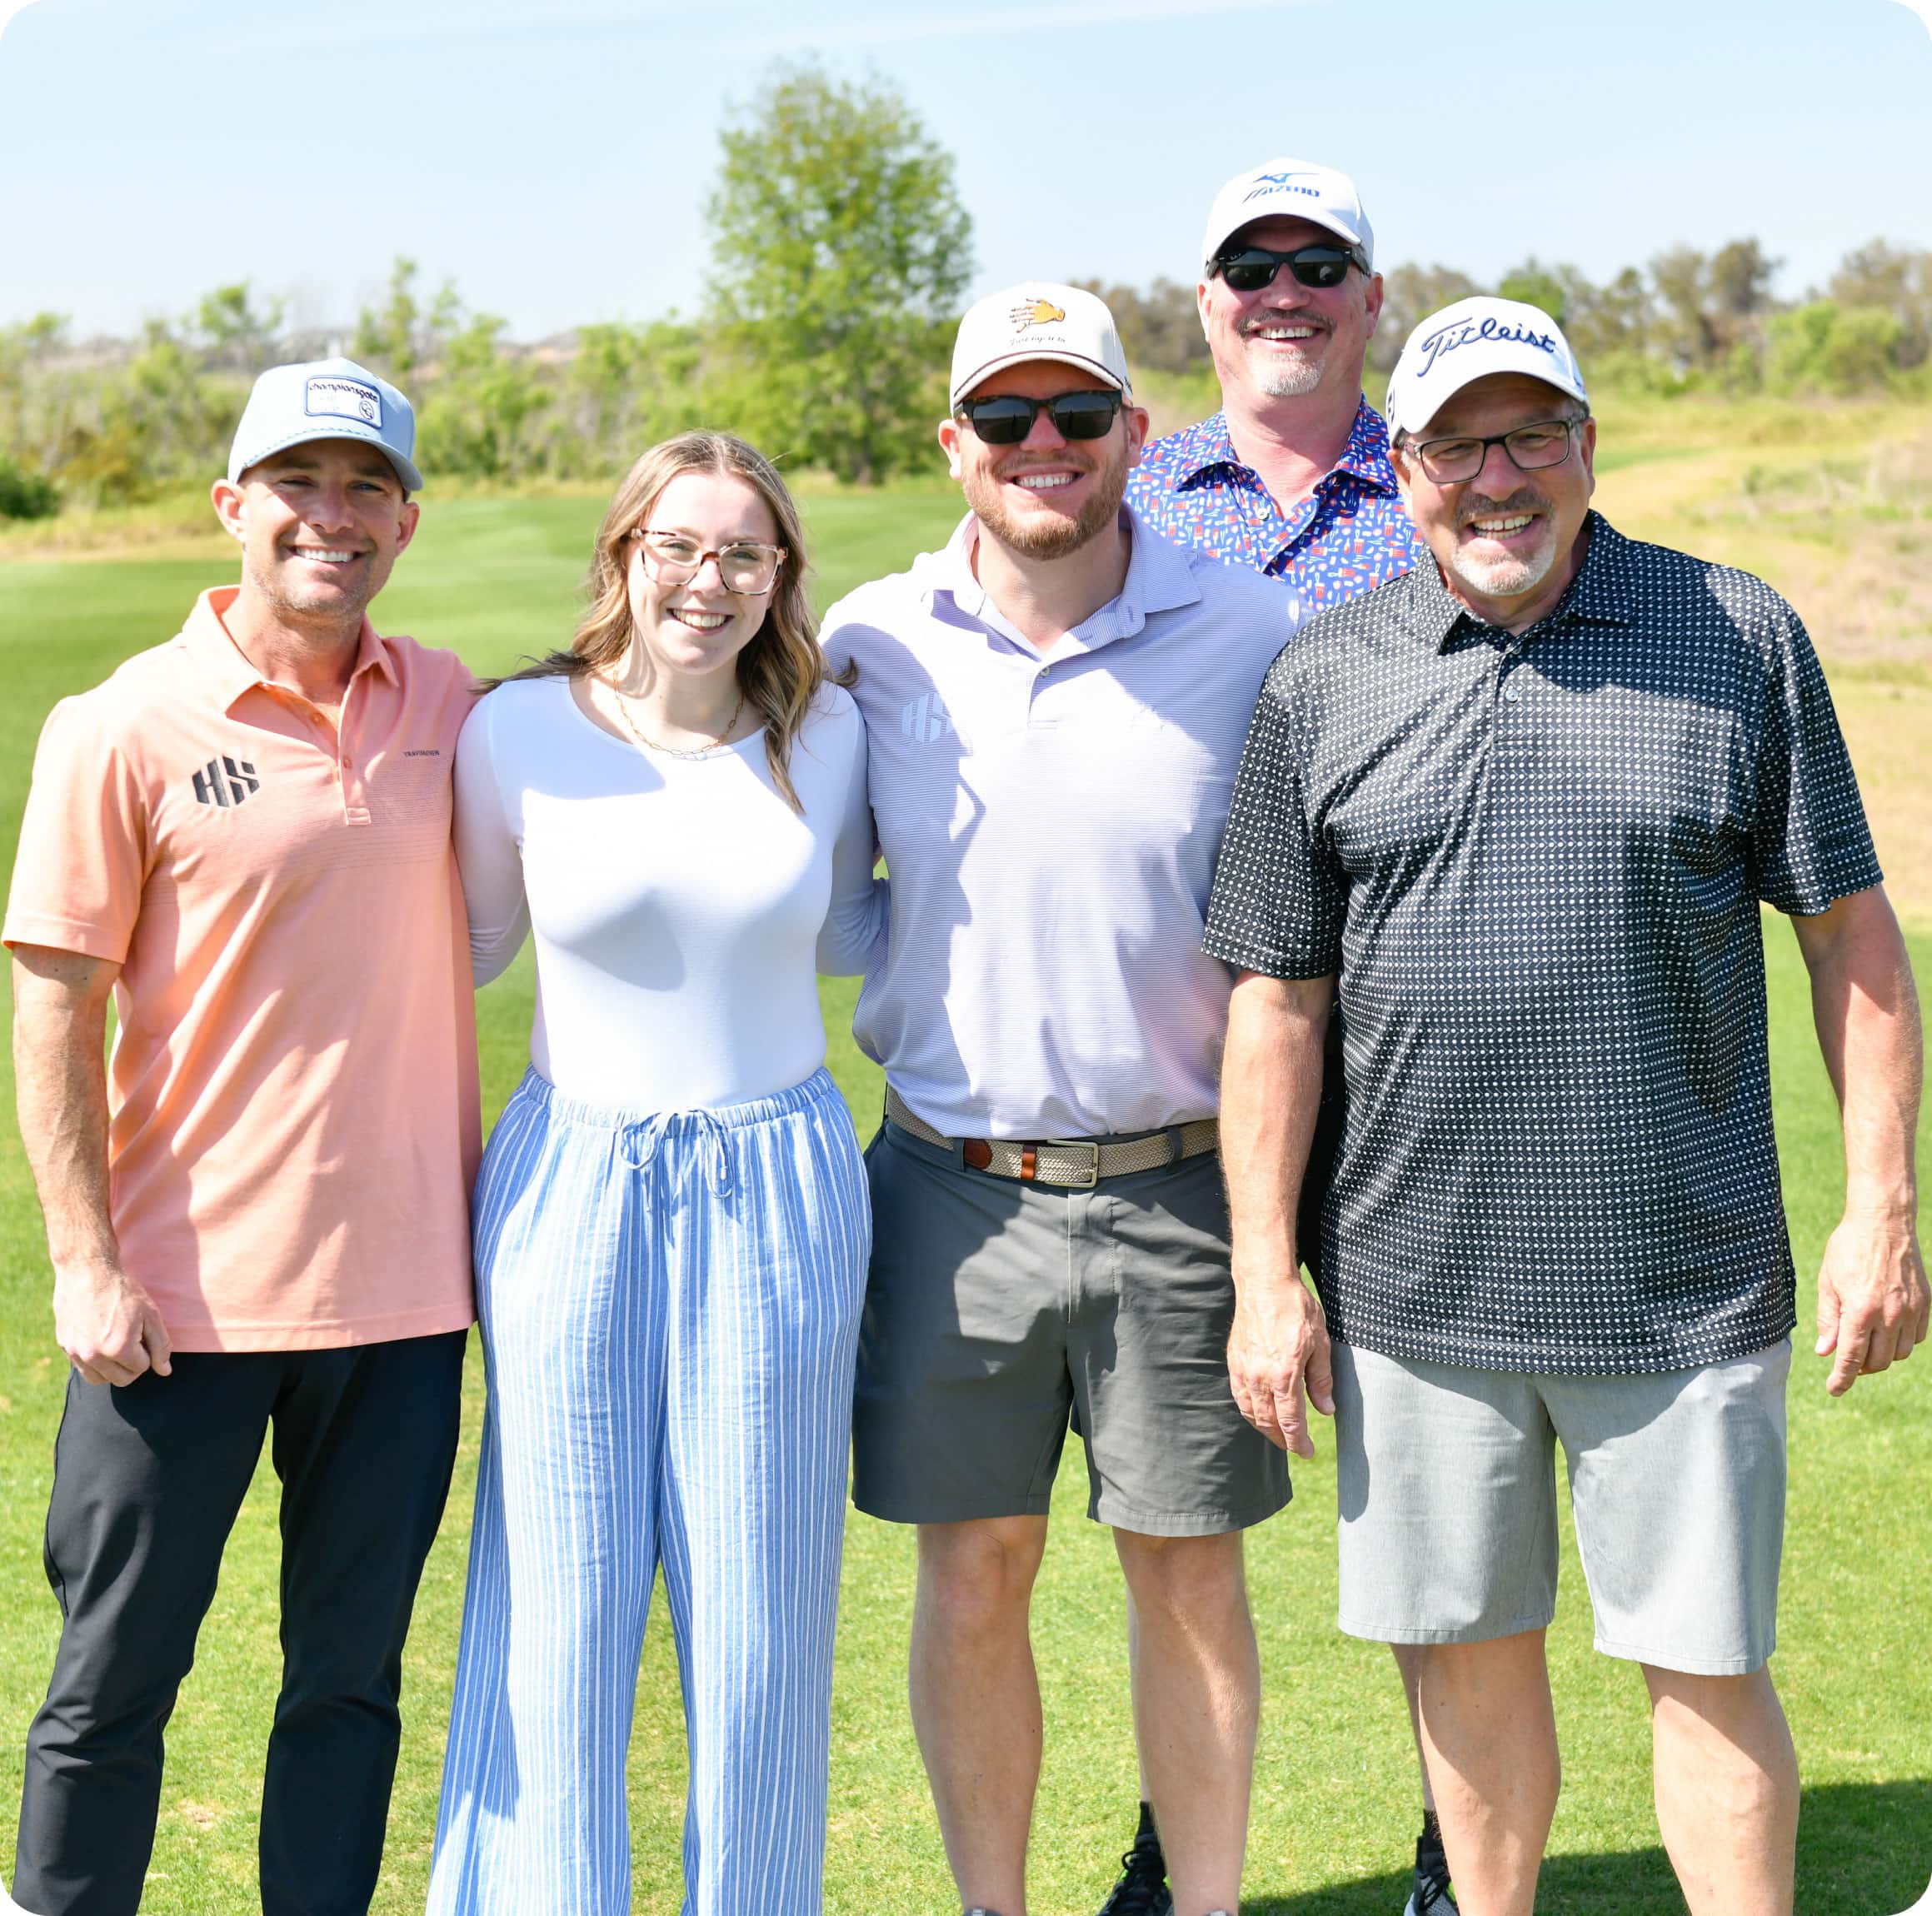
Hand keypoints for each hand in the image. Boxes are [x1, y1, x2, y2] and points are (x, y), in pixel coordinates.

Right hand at [53, 1259, 172, 1386]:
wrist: (87, 1272)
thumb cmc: (122, 1291)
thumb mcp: (150, 1315)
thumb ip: (160, 1345)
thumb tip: (164, 1371)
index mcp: (118, 1349)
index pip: (141, 1368)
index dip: (146, 1351)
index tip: (142, 1333)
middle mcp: (93, 1356)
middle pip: (121, 1379)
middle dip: (132, 1364)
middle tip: (133, 1340)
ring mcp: (75, 1352)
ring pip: (99, 1379)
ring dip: (112, 1368)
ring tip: (117, 1344)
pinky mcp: (64, 1346)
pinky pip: (82, 1368)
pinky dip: (94, 1362)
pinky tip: (100, 1340)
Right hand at [1227, 1258, 1333, 1456]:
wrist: (1264, 1284)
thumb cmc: (1296, 1309)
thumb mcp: (1319, 1343)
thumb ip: (1321, 1379)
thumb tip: (1326, 1410)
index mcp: (1284, 1374)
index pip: (1290, 1422)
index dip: (1299, 1442)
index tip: (1307, 1452)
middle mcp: (1260, 1377)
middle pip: (1268, 1422)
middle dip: (1282, 1440)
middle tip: (1294, 1447)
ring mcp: (1244, 1370)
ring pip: (1250, 1412)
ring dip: (1264, 1429)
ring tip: (1278, 1435)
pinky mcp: (1234, 1362)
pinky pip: (1240, 1396)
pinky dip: (1249, 1411)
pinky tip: (1259, 1412)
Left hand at [1815, 1209, 1927, 1394]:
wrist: (1883, 1224)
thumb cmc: (1848, 1250)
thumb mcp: (1828, 1283)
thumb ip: (1828, 1320)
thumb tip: (1825, 1352)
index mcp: (1860, 1311)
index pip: (1850, 1357)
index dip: (1841, 1379)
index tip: (1834, 1390)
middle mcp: (1889, 1315)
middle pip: (1877, 1361)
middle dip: (1860, 1368)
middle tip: (1847, 1361)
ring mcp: (1911, 1311)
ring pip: (1899, 1354)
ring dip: (1882, 1356)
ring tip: (1866, 1343)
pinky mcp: (1925, 1305)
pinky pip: (1916, 1338)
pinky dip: (1901, 1342)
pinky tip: (1887, 1331)